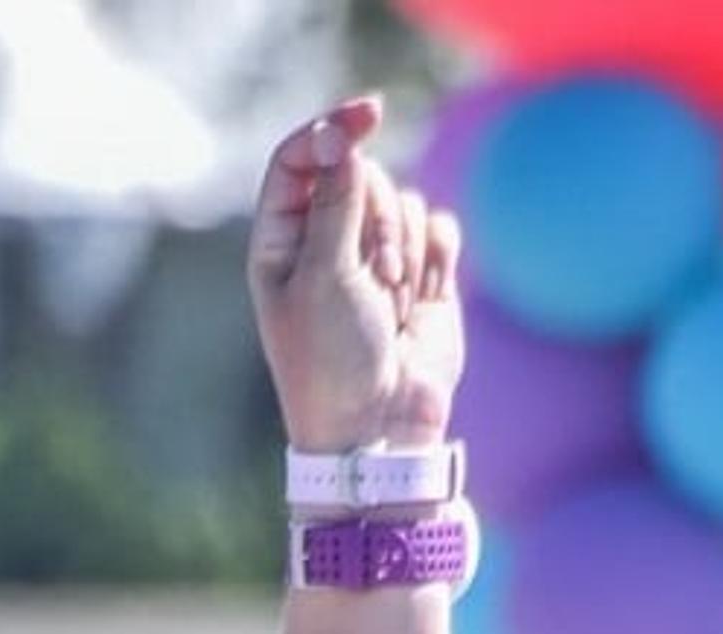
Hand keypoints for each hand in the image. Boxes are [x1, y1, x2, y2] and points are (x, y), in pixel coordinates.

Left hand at [246, 101, 463, 455]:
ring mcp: (376, 259)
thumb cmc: (333, 362)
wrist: (379, 430)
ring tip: (392, 304)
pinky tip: (421, 296)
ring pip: (404, 201)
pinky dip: (436, 255)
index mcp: (282, 243)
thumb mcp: (325, 277)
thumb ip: (337, 203)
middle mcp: (326, 244)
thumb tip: (341, 136)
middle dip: (377, 219)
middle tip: (377, 276)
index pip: (301, 160)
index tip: (370, 113)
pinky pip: (440, 228)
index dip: (333, 130)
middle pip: (360, 177)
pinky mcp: (423, 276)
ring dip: (404, 248)